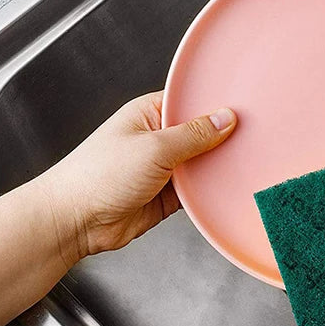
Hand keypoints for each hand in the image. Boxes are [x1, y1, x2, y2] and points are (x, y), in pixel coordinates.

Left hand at [39, 91, 236, 261]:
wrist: (73, 223)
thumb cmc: (96, 176)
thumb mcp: (154, 147)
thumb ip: (193, 135)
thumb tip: (224, 118)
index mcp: (150, 114)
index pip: (191, 102)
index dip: (216, 106)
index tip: (244, 109)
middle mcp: (157, 138)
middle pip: (201, 134)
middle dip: (220, 139)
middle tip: (250, 138)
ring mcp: (162, 168)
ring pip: (201, 163)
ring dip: (215, 167)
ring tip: (244, 162)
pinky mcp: (165, 196)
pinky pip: (196, 190)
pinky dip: (209, 191)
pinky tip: (225, 188)